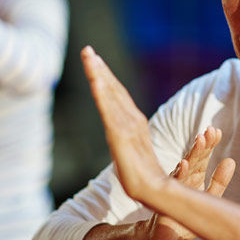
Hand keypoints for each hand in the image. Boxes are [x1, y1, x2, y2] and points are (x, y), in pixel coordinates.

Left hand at [81, 46, 165, 199]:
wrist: (152, 188)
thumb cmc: (142, 175)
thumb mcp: (128, 150)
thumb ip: (124, 137)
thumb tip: (115, 132)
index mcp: (133, 121)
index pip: (117, 93)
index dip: (105, 76)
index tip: (94, 59)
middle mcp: (131, 118)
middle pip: (113, 88)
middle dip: (99, 68)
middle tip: (87, 50)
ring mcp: (126, 124)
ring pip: (110, 93)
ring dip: (98, 73)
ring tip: (88, 56)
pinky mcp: (120, 134)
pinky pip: (109, 110)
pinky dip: (102, 93)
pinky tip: (94, 80)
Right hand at [144, 127, 235, 239]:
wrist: (164, 234)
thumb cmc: (186, 214)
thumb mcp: (209, 197)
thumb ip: (219, 181)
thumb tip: (231, 160)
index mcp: (195, 175)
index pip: (203, 156)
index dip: (210, 144)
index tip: (216, 131)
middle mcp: (184, 177)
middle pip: (195, 158)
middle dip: (203, 144)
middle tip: (210, 130)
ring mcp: (174, 186)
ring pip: (185, 167)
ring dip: (193, 153)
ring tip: (200, 140)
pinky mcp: (167, 198)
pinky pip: (174, 185)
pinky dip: (180, 174)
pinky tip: (184, 164)